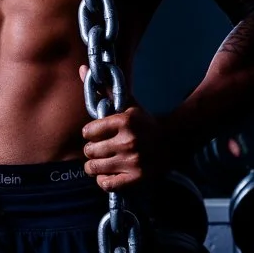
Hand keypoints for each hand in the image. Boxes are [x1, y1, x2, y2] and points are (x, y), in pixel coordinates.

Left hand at [79, 65, 172, 190]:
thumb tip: (82, 68)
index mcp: (125, 121)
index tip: (97, 134)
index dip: (90, 133)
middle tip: (100, 148)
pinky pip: (106, 184)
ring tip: (102, 160)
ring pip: (94, 168)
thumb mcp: (127, 103)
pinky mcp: (137, 179)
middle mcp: (129, 142)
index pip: (88, 132)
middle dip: (92, 149)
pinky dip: (103, 180)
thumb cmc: (144, 121)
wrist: (172, 141)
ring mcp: (133, 162)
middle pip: (89, 151)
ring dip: (94, 165)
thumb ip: (104, 89)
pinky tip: (109, 173)